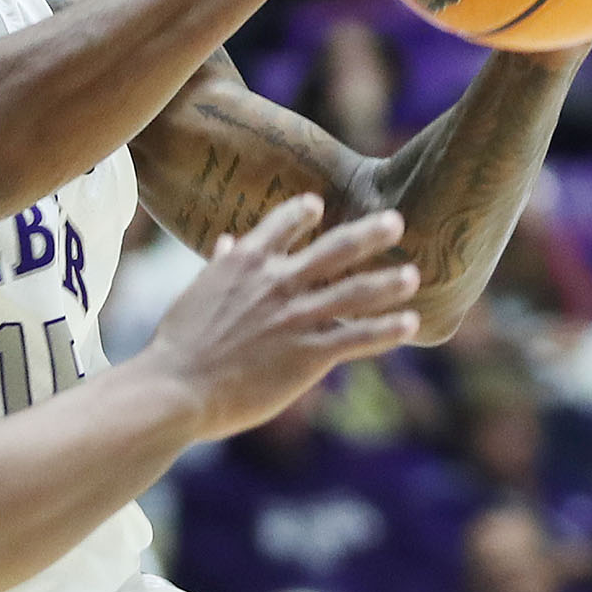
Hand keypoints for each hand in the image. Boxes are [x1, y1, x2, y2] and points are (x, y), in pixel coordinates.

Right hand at [137, 196, 425, 441]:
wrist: (177, 388)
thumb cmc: (179, 346)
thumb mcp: (195, 294)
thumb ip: (220, 266)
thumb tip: (227, 241)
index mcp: (245, 262)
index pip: (283, 223)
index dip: (303, 211)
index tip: (318, 204)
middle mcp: (277, 282)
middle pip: (335, 249)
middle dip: (370, 234)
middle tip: (396, 221)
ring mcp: (296, 317)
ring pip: (356, 291)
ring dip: (389, 283)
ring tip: (414, 275)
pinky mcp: (309, 353)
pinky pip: (358, 337)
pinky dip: (388, 330)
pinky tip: (411, 325)